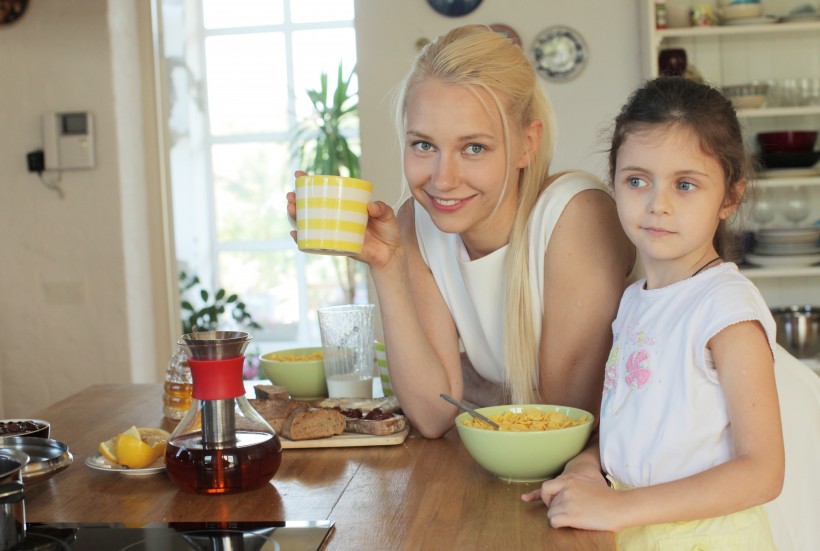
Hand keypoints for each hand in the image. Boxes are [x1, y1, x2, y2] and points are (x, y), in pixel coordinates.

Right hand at [286, 171, 403, 269]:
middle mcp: (336, 218)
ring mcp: (334, 232)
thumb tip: (370, 207)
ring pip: (309, 224)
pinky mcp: (335, 246)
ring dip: (296, 217)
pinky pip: (316, 243)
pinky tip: (295, 234)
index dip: (309, 184)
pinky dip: (303, 239)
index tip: (298, 175)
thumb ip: (382, 208)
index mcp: (346, 206)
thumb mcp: (387, 215)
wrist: (390, 254)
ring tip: (291, 209)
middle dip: (296, 200)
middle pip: (311, 207)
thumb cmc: (387, 231)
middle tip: (291, 196)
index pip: (325, 192)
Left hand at [521, 470, 620, 530]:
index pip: (545, 487)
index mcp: (569, 479)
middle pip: (549, 504)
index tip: (555, 502)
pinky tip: (569, 524)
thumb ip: (574, 483)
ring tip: (573, 518)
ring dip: (559, 518)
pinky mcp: (570, 516)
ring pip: (550, 514)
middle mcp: (566, 489)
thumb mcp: (588, 481)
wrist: (620, 506)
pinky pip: (553, 522)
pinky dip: (558, 525)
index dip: (548, 497)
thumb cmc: (607, 496)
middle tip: (567, 512)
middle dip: (556, 509)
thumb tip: (566, 491)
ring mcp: (567, 502)